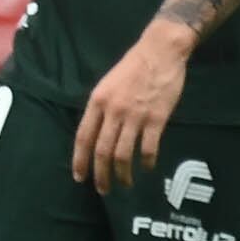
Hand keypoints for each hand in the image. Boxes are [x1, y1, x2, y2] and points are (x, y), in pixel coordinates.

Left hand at [73, 21, 192, 192]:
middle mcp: (113, 111)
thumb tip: (94, 134)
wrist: (160, 51)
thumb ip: (100, 109)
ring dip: (122, 173)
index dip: (80, 160)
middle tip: (102, 189)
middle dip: (100, 174)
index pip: (83, 137)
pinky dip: (147, 161)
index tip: (79, 177)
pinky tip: (147, 168)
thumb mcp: (107, 85)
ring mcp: (135, 115)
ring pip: (123, 153)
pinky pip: (149, 147)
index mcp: (97, 102)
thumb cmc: (132, 67)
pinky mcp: (157, 118)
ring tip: (124, 184)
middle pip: (101, 150)